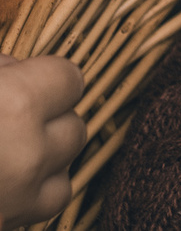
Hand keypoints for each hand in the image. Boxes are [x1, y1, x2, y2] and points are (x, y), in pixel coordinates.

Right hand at [0, 55, 81, 227]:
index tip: (21, 81)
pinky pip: (50, 199)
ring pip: (68, 164)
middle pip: (72, 124)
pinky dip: (36, 189)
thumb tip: (18, 67)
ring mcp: (22, 196)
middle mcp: (30, 151)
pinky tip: (6, 178)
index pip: (70, 79)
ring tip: (6, 149)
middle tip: (6, 119)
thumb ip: (0, 73)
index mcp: (16, 104)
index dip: (43, 78)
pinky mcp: (11, 223)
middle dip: (46, 119)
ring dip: (46, 155)